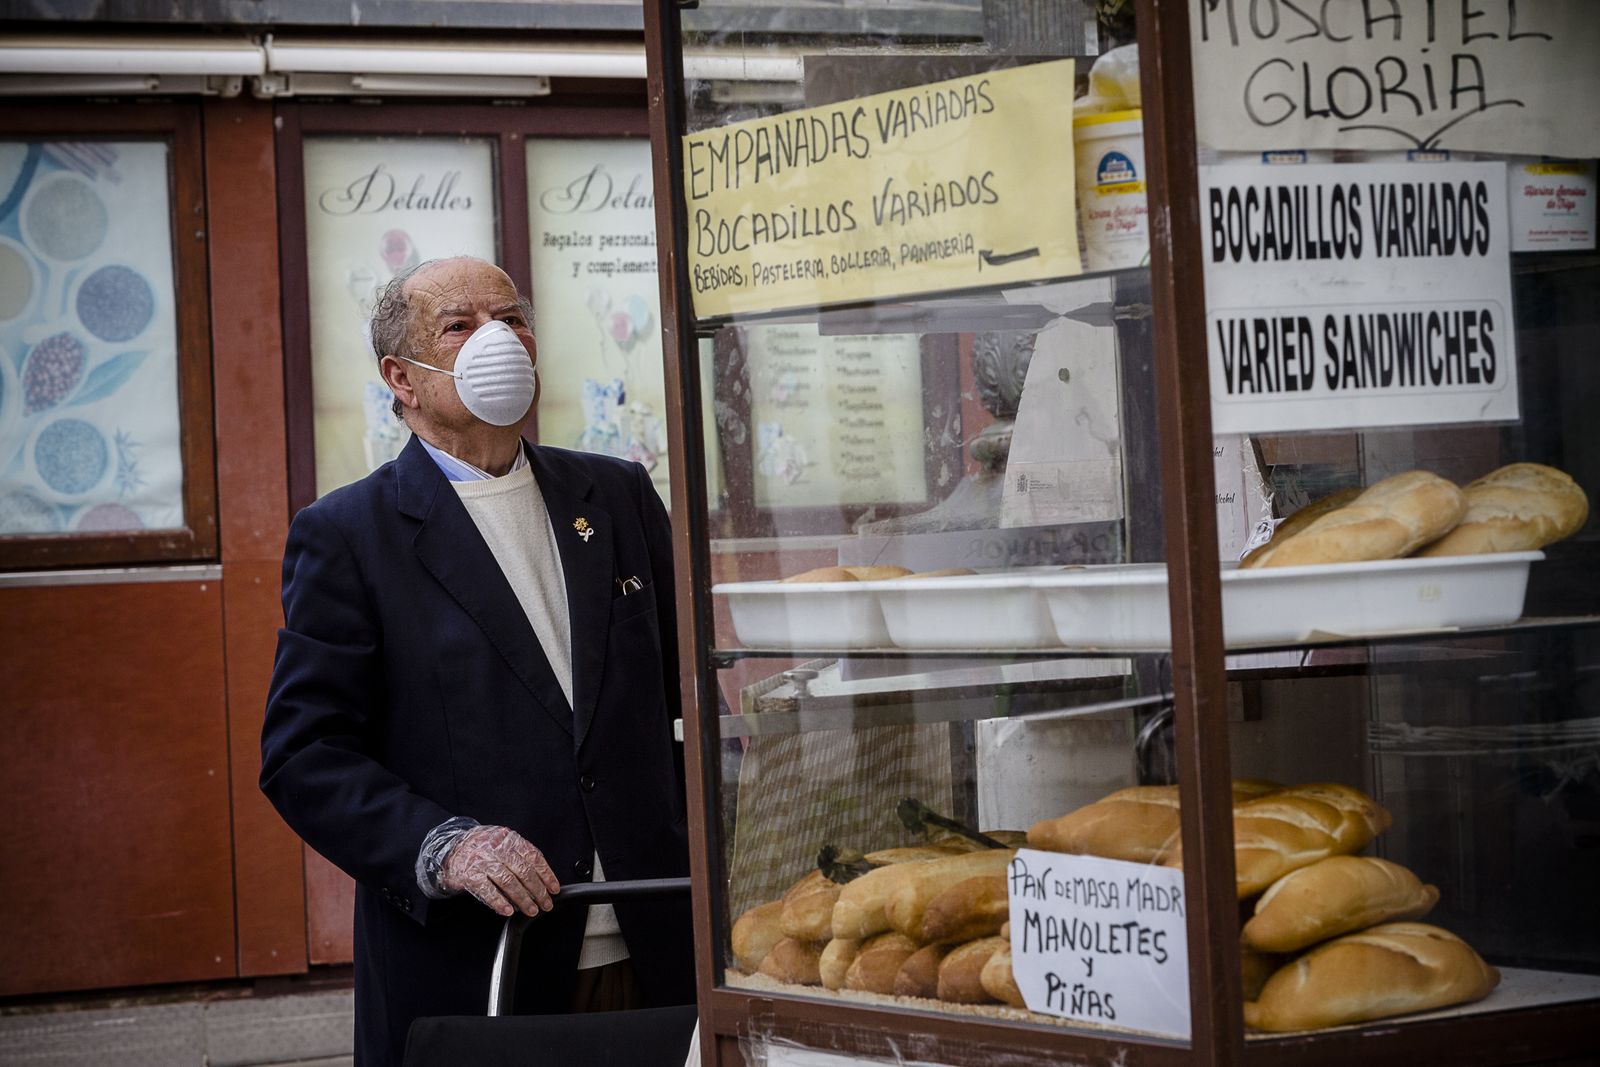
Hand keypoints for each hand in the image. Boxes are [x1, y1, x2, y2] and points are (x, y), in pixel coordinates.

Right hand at [440, 825, 561, 916]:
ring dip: (523, 899)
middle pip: (523, 871)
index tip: (554, 888)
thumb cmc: (481, 848)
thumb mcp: (502, 843)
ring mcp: (482, 861)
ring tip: (531, 910)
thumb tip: (541, 878)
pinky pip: (487, 890)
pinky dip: (499, 902)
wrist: (450, 849)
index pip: (533, 856)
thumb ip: (519, 855)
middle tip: (545, 903)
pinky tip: (508, 910)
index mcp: (509, 838)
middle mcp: (497, 847)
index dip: (546, 874)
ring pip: (508, 882)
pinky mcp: (469, 875)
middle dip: (538, 890)